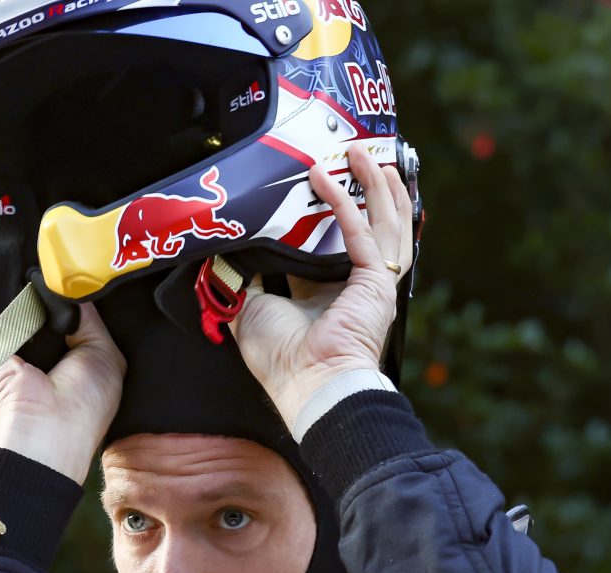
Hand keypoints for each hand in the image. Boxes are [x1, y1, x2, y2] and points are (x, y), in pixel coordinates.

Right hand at [0, 230, 125, 483]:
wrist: (52, 434)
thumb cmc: (85, 405)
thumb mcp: (104, 352)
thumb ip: (88, 318)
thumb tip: (71, 288)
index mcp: (63, 360)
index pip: (56, 316)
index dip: (57, 287)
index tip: (57, 254)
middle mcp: (29, 355)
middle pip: (19, 303)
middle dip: (18, 272)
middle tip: (20, 232)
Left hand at [229, 143, 412, 430]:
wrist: (308, 384)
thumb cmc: (282, 360)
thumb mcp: (250, 308)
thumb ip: (243, 276)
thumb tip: (224, 250)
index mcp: (327, 293)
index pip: (337, 242)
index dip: (333, 210)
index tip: (320, 178)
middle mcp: (354, 285)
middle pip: (373, 225)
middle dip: (368, 188)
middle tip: (356, 153)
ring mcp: (372, 284)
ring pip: (386, 223)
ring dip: (375, 185)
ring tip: (363, 152)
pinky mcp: (376, 283)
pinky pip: (363, 233)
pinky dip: (346, 203)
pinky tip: (330, 177)